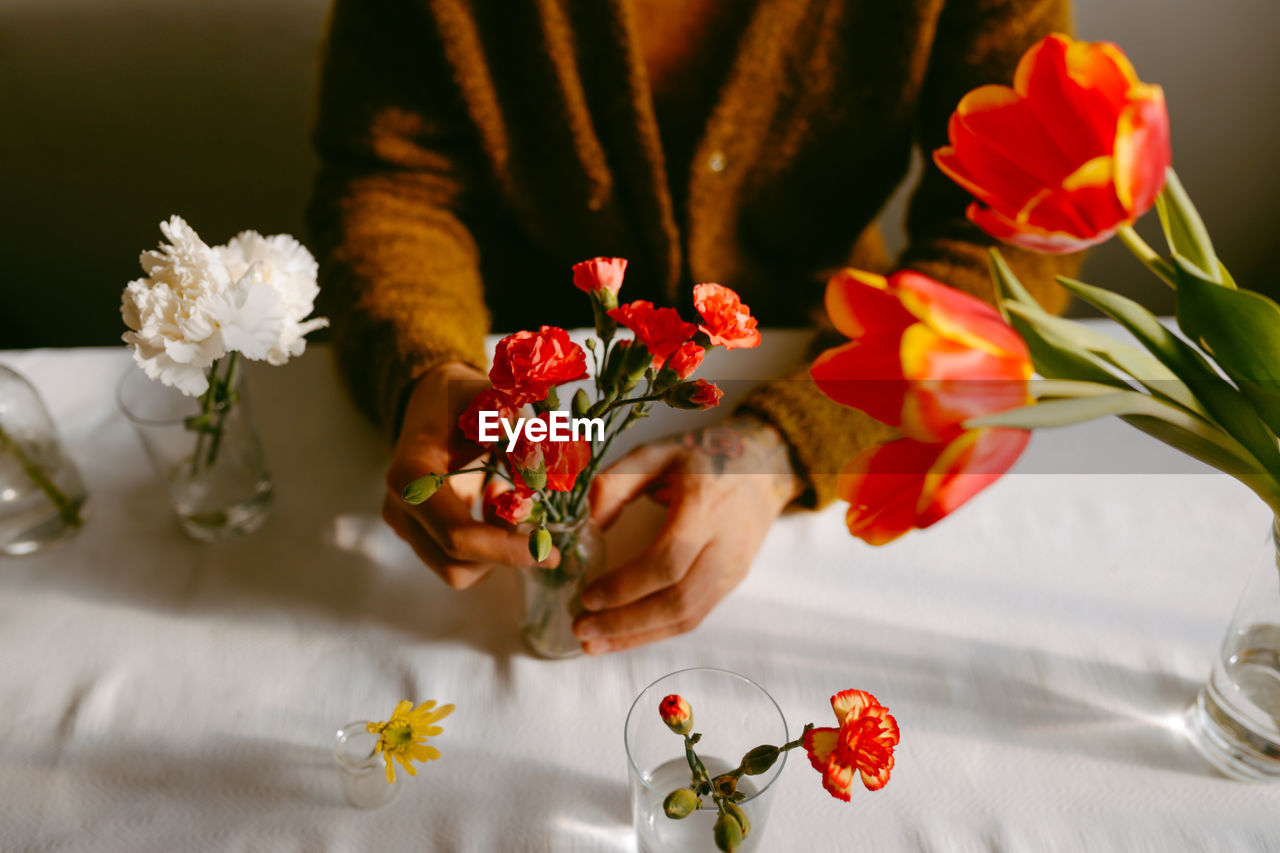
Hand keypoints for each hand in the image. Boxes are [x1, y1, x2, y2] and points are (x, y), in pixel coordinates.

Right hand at [382, 361, 556, 588]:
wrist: (435, 400)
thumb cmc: (466, 398)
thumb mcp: (496, 403)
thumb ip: (520, 436)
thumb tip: (543, 473)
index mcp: (411, 473)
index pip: (457, 534)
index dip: (506, 550)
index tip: (550, 550)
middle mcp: (400, 506)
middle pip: (456, 562)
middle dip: (505, 551)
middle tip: (536, 515)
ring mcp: (405, 523)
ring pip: (458, 570)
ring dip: (497, 550)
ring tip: (510, 499)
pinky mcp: (418, 533)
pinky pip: (457, 560)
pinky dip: (489, 545)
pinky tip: (498, 503)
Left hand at [574, 415, 802, 652]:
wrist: (766, 469)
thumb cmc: (705, 456)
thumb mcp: (658, 452)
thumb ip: (617, 482)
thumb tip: (588, 525)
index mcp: (706, 507)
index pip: (668, 560)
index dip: (626, 585)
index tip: (588, 596)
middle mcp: (725, 544)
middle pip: (677, 599)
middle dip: (625, 622)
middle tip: (582, 629)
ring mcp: (732, 569)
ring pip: (687, 617)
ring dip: (638, 636)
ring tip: (595, 644)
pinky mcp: (732, 584)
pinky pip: (694, 616)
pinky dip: (656, 632)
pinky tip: (625, 637)